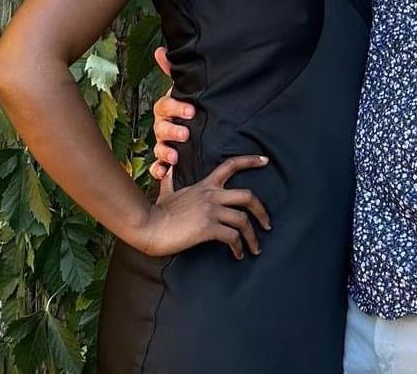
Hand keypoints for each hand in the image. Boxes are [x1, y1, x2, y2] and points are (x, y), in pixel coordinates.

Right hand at [136, 155, 270, 258]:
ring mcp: (211, 211)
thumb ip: (169, 180)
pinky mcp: (207, 228)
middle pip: (248, 196)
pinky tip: (238, 254)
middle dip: (262, 210)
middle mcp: (212, 195)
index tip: (265, 160)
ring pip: (243, 220)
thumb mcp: (167, 192)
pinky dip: (239, 247)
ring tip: (255, 248)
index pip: (231, 165)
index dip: (250, 161)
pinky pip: (232, 237)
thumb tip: (165, 170)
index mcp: (206, 185)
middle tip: (268, 224)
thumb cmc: (156, 212)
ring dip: (252, 236)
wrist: (148, 226)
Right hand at [149, 47, 192, 181]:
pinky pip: (157, 166)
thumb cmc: (189, 106)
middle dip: (172, 131)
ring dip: (164, 152)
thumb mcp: (186, 89)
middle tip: (186, 135)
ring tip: (175, 157)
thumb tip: (161, 50)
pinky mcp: (166, 160)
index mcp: (167, 109)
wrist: (196, 125)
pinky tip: (163, 173)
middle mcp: (162, 126)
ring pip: (158, 147)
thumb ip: (173, 71)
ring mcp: (163, 143)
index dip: (177, 108)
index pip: (165, 106)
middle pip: (160, 128)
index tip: (191, 111)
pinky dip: (158, 170)